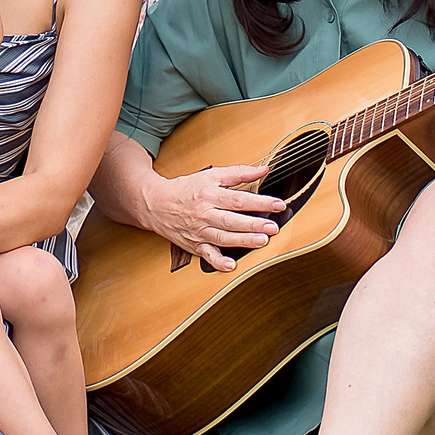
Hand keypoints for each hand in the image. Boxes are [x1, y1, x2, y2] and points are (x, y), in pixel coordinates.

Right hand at [141, 163, 283, 273]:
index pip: (238, 199)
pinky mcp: (194, 244)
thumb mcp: (211, 175)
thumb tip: (263, 168)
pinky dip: (218, 261)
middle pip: (232, 220)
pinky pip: (207, 255)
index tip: (278, 204)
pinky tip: (231, 265)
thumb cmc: (186, 189)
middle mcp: (205, 214)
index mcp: (210, 195)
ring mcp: (199, 231)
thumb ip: (238, 172)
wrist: (155, 204)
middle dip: (254, 224)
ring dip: (243, 241)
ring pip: (223, 237)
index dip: (259, 202)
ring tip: (262, 241)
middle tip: (273, 227)